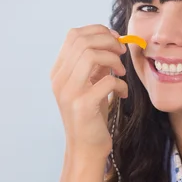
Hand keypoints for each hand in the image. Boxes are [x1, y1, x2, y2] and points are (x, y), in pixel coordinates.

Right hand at [50, 24, 127, 155]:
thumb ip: (93, 66)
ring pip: (90, 55)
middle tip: (122, 52)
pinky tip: (123, 94)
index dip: (97, 31)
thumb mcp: (89, 86)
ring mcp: (69, 93)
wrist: (86, 150)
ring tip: (121, 72)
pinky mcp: (83, 106)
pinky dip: (120, 84)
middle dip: (108, 41)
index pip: (73, 36)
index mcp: (59, 72)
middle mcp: (60, 80)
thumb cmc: (91, 118)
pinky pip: (107, 81)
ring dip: (113, 59)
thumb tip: (109, 42)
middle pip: (82, 42)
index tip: (115, 39)